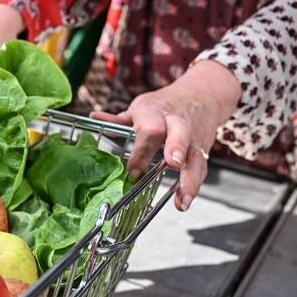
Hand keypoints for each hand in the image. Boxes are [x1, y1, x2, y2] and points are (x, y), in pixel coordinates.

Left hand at [91, 60, 241, 210]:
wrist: (202, 95)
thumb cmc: (166, 104)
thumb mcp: (142, 107)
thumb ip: (119, 118)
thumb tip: (94, 117)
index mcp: (156, 112)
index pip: (151, 130)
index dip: (142, 151)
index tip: (133, 172)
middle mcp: (177, 123)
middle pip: (180, 134)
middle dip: (177, 148)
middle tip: (174, 164)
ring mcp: (193, 137)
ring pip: (195, 157)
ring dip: (190, 179)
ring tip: (182, 200)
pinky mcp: (203, 149)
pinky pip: (201, 168)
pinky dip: (194, 186)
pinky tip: (185, 201)